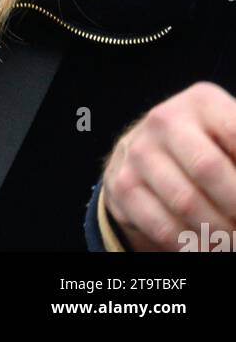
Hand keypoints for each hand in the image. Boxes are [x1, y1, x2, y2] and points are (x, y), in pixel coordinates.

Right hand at [103, 82, 235, 250]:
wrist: (146, 151)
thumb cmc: (207, 146)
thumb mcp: (230, 137)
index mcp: (202, 101)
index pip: (235, 133)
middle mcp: (165, 120)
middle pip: (208, 168)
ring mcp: (140, 152)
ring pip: (186, 203)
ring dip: (219, 234)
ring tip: (232, 241)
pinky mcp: (124, 185)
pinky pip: (163, 226)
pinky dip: (192, 245)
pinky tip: (207, 246)